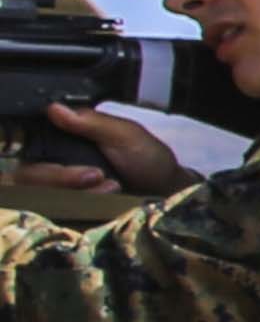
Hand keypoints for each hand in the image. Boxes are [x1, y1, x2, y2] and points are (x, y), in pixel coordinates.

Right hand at [19, 105, 187, 197]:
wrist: (167, 192)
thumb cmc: (148, 158)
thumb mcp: (125, 135)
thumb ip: (91, 122)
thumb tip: (54, 108)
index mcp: (64, 139)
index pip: (32, 148)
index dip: (48, 163)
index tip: (81, 170)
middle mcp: (55, 164)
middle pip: (31, 176)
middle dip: (63, 179)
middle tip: (99, 176)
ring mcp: (60, 189)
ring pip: (43, 197)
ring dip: (78, 194)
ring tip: (112, 188)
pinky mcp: (70, 210)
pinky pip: (59, 214)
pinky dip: (82, 209)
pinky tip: (108, 201)